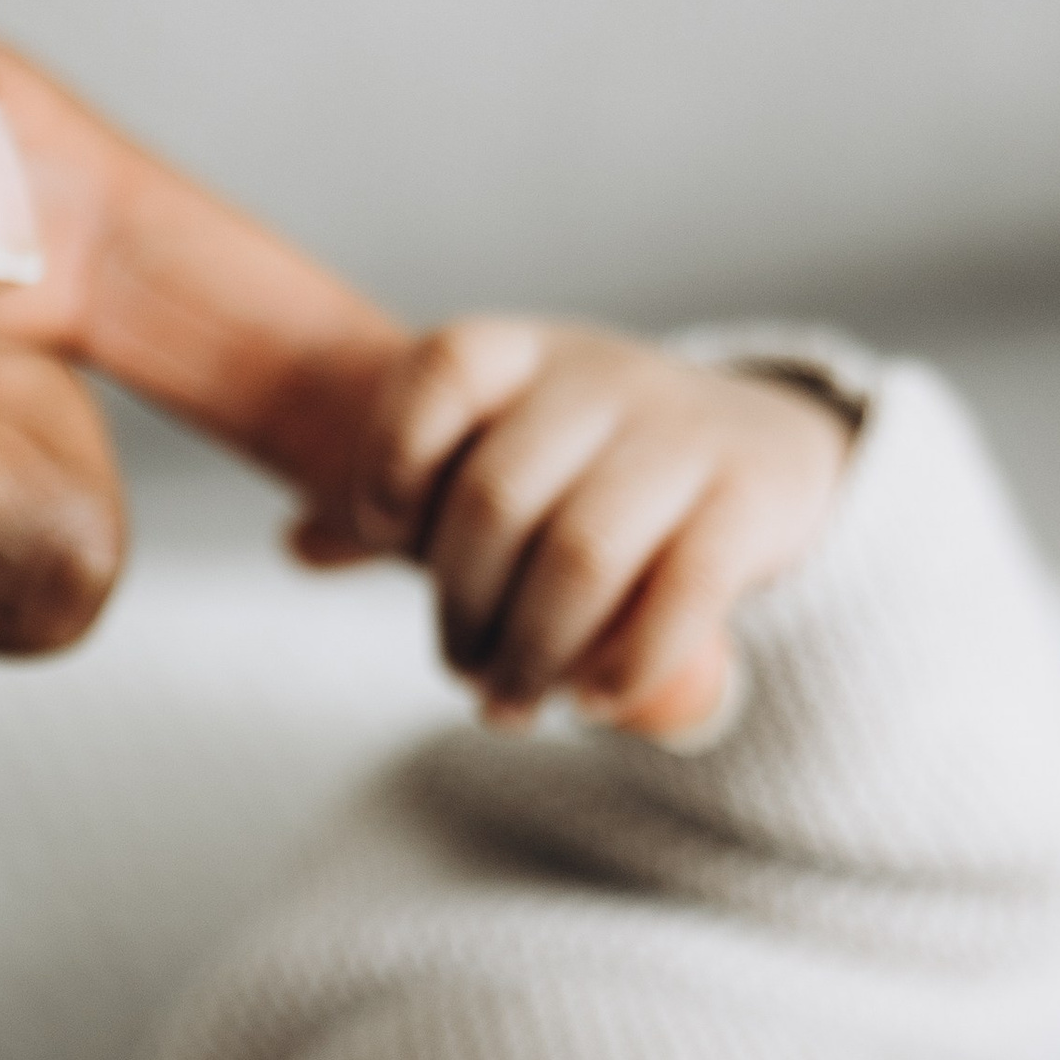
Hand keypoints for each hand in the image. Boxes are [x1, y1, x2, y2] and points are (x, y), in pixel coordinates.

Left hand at [281, 318, 851, 737]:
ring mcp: (682, 432)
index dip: (391, 455)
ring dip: (530, 655)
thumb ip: (404, 500)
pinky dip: (625, 664)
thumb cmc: (592, 468)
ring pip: (582, 555)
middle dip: (461, 610)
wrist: (762, 452)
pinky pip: (681, 592)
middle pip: (496, 498)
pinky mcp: (751, 499)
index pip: (442, 369)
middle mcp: (601, 379)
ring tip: (511, 704)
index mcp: (523, 355)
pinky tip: (593, 700)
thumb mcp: (500, 455)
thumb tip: (297, 545)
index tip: (385, 531)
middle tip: (459, 671)